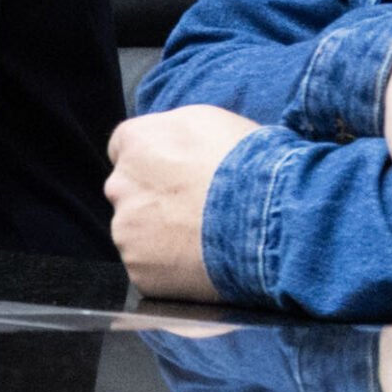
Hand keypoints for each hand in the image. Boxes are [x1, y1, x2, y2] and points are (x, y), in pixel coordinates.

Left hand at [103, 107, 263, 298]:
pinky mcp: (139, 270)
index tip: (175, 174)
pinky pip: (149, 269)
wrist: (270, 221)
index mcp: (136, 142)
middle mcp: (120, 185)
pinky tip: (200, 262)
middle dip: (153, 199)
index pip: (124, 149)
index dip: (153, 163)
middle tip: (193, 209)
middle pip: (128, 192)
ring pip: (136, 232)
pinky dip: (169, 268)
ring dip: (159, 236)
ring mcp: (127, 231)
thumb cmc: (248, 166)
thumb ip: (172, 131)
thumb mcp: (208, 121)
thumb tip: (165, 144)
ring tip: (202, 239)